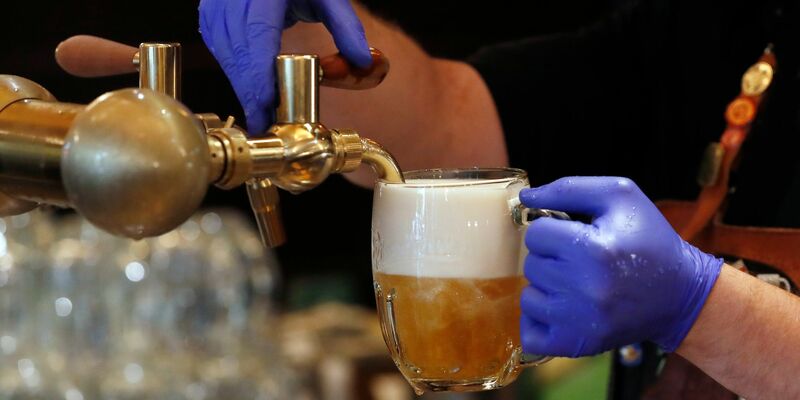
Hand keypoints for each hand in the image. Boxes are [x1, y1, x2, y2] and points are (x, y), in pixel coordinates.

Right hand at [199, 0, 371, 133]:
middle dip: (250, 90)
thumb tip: (362, 61)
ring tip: (259, 112)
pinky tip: (248, 88)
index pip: (258, 35)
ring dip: (241, 84)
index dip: (259, 73)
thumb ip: (346, 26)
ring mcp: (218, 4)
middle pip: (239, 51)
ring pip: (225, 52)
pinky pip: (219, 47)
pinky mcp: (211, 13)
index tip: (267, 103)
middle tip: (264, 121)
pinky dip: (234, 70)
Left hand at [519, 177, 722, 356]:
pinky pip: (530, 332)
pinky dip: (542, 320)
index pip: (537, 233)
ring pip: (529, 296)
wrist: (681, 294)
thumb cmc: (649, 239)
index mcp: (595, 248)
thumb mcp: (620, 196)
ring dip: (547, 288)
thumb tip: (525, 198)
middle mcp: (585, 288)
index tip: (576, 235)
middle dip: (552, 258)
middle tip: (581, 260)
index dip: (554, 229)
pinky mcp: (577, 344)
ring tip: (578, 283)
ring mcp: (579, 321)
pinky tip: (565, 308)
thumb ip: (568, 189)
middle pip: (531, 265)